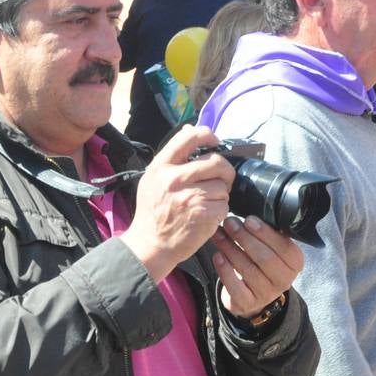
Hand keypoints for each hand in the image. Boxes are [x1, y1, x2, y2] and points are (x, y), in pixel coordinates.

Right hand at [120, 126, 233, 281]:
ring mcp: (190, 197)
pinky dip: (220, 210)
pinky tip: (207, 215)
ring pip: (222, 185)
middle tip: (221, 178)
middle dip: (224, 170)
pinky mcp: (203, 214)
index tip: (215, 141)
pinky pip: (224, 204)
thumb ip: (172, 157)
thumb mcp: (152, 179)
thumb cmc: (152, 212)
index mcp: (161, 167)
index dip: (206, 135)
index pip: (188, 138)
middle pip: (215, 161)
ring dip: (220, 194)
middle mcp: (175, 179)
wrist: (150, 244)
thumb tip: (190, 130)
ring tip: (206, 202)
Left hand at [213, 216, 304, 318]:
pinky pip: (235, 286)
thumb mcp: (271, 248)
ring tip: (218, 234)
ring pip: (247, 269)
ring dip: (230, 248)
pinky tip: (218, 256)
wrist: (251, 293)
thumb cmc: (260, 262)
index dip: (265, 233)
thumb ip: (267, 233)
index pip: (284, 247)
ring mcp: (266, 294)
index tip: (248, 219)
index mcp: (294, 262)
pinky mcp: (248, 303)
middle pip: (264, 257)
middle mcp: (284, 280)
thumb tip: (251, 211)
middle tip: (229, 223)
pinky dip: (225, 270)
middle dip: (244, 237)